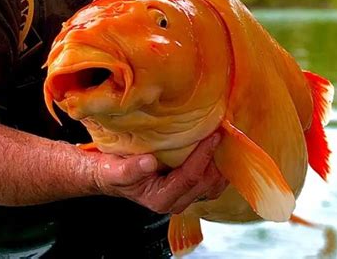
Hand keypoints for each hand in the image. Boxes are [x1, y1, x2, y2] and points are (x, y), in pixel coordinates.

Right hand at [92, 133, 227, 213]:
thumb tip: (149, 162)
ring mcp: (183, 197)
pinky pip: (208, 183)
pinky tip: (217, 149)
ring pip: (212, 187)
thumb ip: (130, 169)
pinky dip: (216, 167)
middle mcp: (175, 202)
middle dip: (217, 160)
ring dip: (220, 165)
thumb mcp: (115, 169)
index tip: (213, 136)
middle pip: (206, 184)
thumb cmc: (112, 171)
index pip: (190, 177)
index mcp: (161, 199)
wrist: (110, 176)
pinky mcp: (186, 189)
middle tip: (224, 134)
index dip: (203, 156)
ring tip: (226, 142)